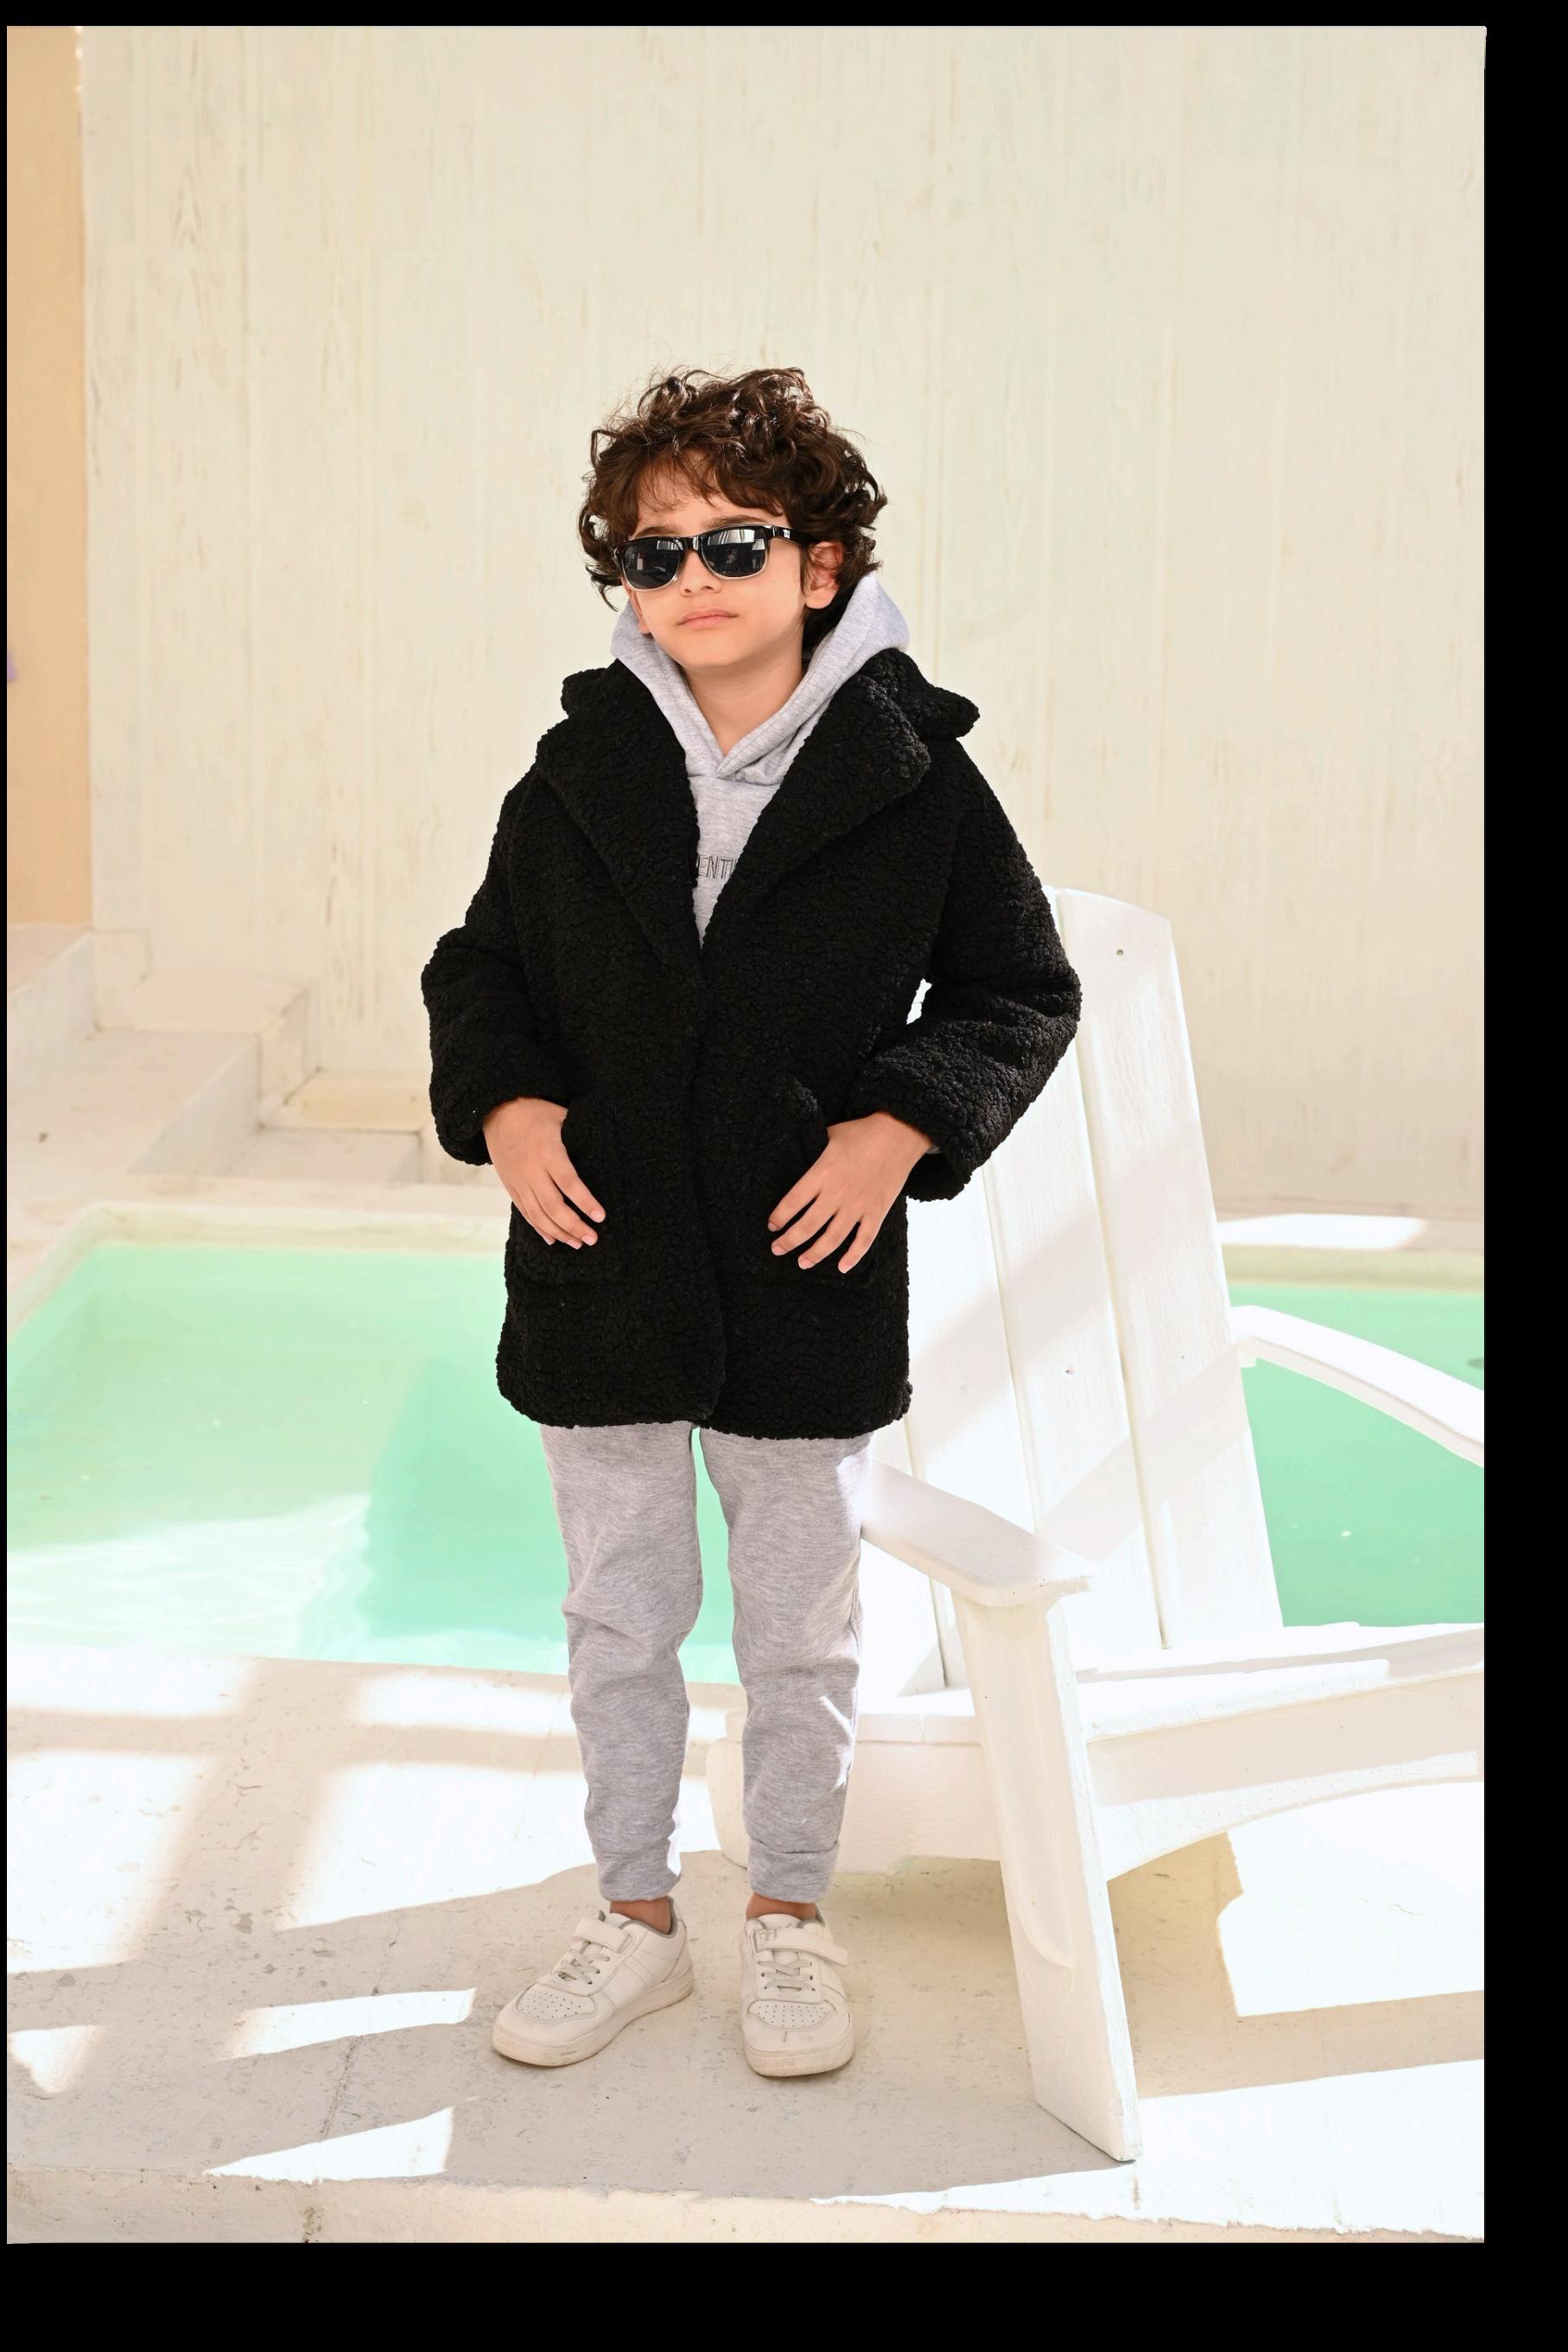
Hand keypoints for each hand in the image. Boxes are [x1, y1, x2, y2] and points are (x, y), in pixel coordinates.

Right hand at [483, 1096, 604, 1247]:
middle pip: (553, 1206)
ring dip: (559, 1232)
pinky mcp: (510, 1186)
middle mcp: (532, 1170)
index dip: (585, 1202)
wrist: (497, 1111)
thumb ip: (581, 1134)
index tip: (601, 1217)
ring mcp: (519, 1180)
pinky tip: (553, 1240)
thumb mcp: (562, 1116)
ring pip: (538, 1214)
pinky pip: (524, 1212)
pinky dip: (539, 1228)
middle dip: (574, 1226)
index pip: (569, 1183)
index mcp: (548, 1151)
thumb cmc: (536, 1112)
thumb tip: (609, 1146)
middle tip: (593, 1238)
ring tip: (577, 1243)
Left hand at [768, 1110, 932, 1273]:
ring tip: (802, 1263)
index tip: (772, 1226)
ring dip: (815, 1254)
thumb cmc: (861, 1132)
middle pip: (807, 1225)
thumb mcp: (829, 1135)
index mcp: (822, 1172)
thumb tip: (793, 1154)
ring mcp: (859, 1205)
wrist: (899, 1134)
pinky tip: (841, 1267)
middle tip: (776, 1250)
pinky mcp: (877, 1211)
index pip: (792, 1202)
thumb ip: (811, 1150)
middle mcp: (837, 1193)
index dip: (779, 1218)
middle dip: (789, 1241)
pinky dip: (853, 1256)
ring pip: (832, 1238)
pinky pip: (864, 1240)